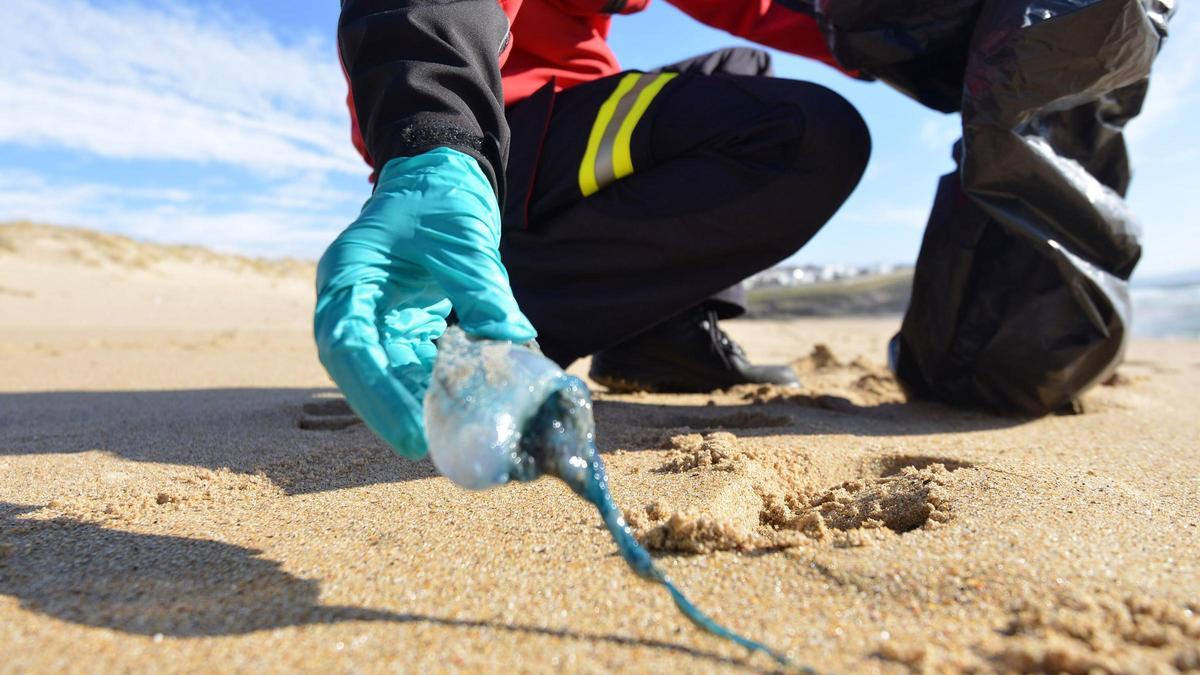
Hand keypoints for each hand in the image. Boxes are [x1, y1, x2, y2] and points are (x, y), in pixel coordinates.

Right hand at [314, 148, 535, 458]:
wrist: (442, 172)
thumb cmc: (442, 196)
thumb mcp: (462, 238)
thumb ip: (482, 289)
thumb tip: (515, 340)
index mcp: (347, 276)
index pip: (347, 346)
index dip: (374, 395)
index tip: (408, 430)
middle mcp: (351, 302)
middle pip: (361, 372)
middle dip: (393, 411)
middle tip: (429, 447)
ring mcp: (373, 316)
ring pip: (387, 375)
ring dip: (418, 403)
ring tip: (455, 432)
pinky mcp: (400, 326)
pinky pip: (413, 366)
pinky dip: (437, 385)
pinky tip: (465, 406)